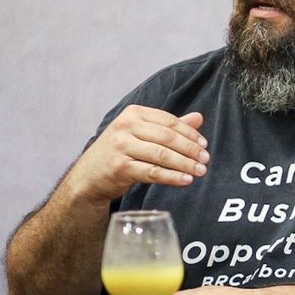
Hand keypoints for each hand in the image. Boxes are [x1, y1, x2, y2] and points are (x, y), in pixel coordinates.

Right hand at [68, 106, 207, 202]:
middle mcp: (125, 127)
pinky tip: (186, 180)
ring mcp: (121, 147)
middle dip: (191, 149)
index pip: (169, 121)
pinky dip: (172, 177)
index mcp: (133, 113)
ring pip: (162, 155)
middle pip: (167, 137)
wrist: (89, 176)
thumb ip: (169, 126)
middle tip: (206, 159)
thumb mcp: (142, 134)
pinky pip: (153, 172)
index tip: (204, 144)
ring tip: (200, 171)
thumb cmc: (119, 152)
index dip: (190, 133)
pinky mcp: (120, 167)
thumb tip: (198, 117)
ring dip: (185, 164)